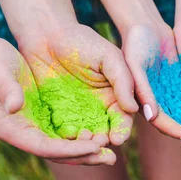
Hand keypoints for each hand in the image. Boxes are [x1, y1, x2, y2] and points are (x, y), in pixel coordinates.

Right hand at [0, 31, 112, 164]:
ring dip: (88, 151)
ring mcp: (35, 128)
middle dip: (84, 157)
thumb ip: (6, 89)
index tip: (94, 147)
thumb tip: (15, 106)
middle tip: (110, 158)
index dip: (70, 150)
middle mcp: (24, 134)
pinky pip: (66, 135)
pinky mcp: (45, 120)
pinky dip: (83, 138)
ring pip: (65, 147)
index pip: (44, 148)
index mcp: (11, 129)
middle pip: (58, 154)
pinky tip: (103, 135)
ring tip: (111, 152)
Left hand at [17, 23, 137, 146]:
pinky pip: (61, 132)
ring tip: (83, 141)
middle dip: (104, 142)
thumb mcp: (109, 57)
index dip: (122, 130)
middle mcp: (98, 109)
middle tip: (99, 143)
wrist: (47, 35)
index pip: (123, 119)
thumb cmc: (83, 42)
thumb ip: (123, 80)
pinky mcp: (55, 115)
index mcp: (115, 97)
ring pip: (84, 137)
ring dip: (85, 144)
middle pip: (105, 133)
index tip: (118, 139)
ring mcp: (76, 113)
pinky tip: (65, 137)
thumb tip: (133, 108)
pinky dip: (64, 139)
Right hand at [123, 22, 180, 142]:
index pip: (160, 122)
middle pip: (175, 124)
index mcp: (143, 100)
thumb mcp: (136, 63)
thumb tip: (152, 116)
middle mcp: (157, 100)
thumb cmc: (135, 42)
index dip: (175, 131)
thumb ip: (142, 89)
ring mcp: (169, 93)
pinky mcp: (180, 84)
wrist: (144, 25)